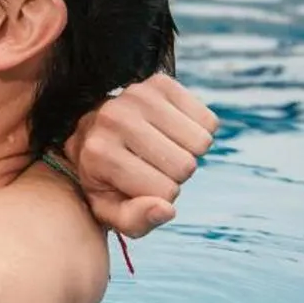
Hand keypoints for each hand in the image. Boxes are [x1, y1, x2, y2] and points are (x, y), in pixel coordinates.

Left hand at [64, 73, 218, 238]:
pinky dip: (198, 131)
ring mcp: (136, 95)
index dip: (161, 196)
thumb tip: (167, 209)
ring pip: (200, 142)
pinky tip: (171, 131)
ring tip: (161, 148)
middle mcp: (113, 118)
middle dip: (175, 175)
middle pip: (185, 166)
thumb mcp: (112, 212)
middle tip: (151, 165)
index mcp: (98, 154)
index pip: (165, 192)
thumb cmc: (107, 180)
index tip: (140, 185)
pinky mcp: (159, 82)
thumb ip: (136, 221)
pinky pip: (208, 120)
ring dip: (188, 152)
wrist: (95, 135)